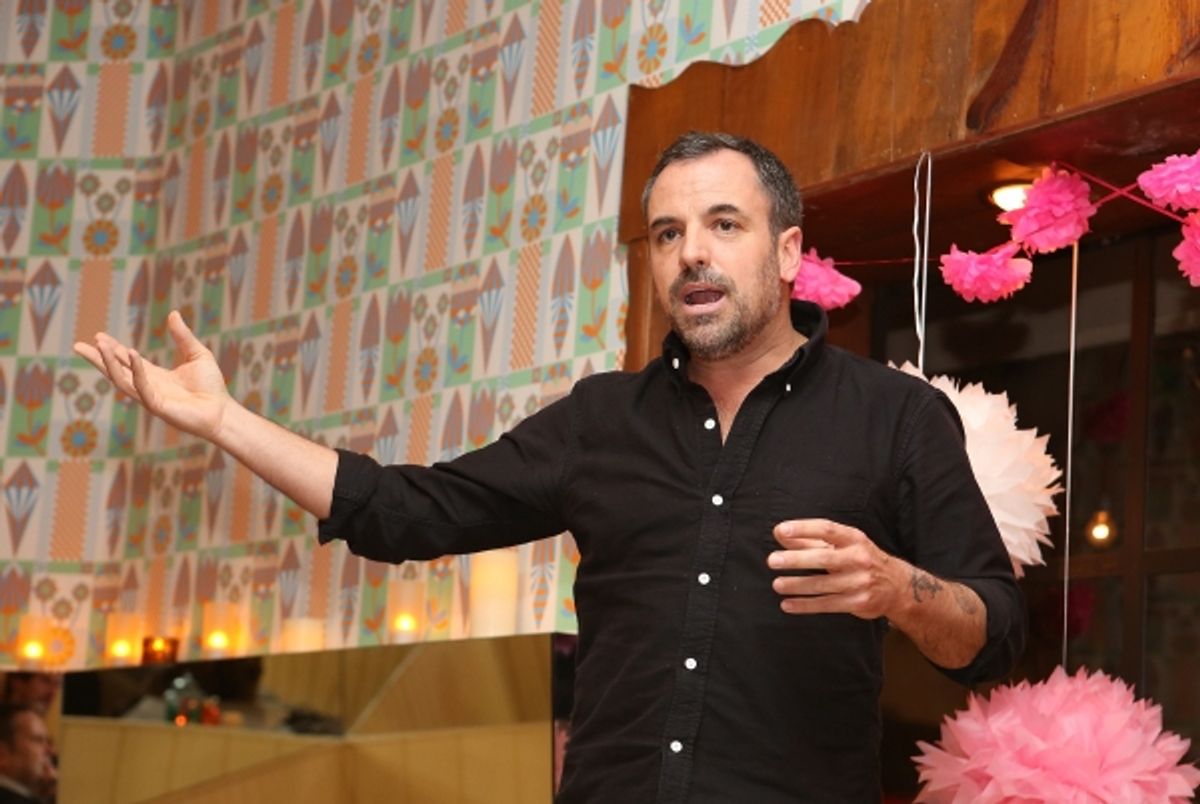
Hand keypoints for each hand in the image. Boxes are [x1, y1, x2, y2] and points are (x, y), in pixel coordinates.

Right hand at [73, 310, 231, 442]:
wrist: (222, 412)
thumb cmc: (211, 386)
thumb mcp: (197, 354)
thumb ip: (183, 336)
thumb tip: (173, 313)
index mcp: (154, 376)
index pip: (127, 361)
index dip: (112, 349)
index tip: (97, 336)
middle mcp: (148, 386)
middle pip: (116, 371)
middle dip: (98, 358)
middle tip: (79, 346)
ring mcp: (150, 397)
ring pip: (122, 380)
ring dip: (109, 363)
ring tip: (98, 346)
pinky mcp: (157, 406)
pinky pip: (141, 387)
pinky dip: (135, 370)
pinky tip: (130, 354)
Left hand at [767, 518, 906, 619]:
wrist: (897, 587)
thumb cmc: (861, 559)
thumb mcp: (843, 544)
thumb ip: (810, 539)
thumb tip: (780, 533)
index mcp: (854, 538)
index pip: (826, 529)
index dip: (803, 528)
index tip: (781, 530)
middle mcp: (858, 558)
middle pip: (823, 557)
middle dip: (796, 559)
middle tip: (773, 560)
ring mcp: (859, 582)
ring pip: (822, 584)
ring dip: (796, 585)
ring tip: (777, 584)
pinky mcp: (858, 602)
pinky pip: (826, 604)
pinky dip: (805, 605)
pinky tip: (787, 604)